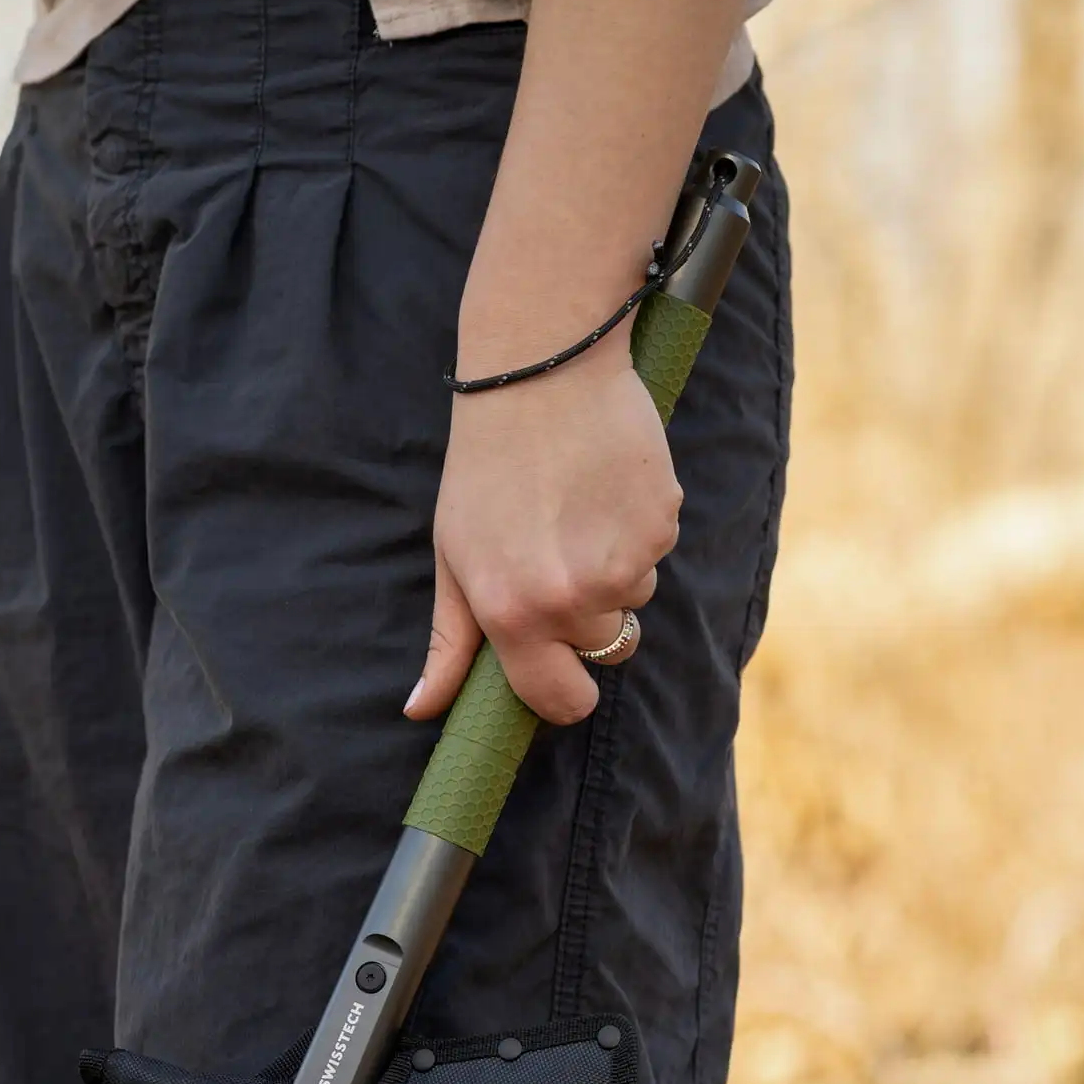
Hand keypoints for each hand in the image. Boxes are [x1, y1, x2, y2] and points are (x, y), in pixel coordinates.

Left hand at [405, 338, 678, 726]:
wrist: (540, 373)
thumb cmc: (484, 467)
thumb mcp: (452, 556)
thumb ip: (448, 642)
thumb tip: (421, 710)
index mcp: (512, 613)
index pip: (562, 702)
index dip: (566, 694)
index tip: (562, 669)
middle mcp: (571, 598)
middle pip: (604, 649)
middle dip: (588, 616)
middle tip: (557, 552)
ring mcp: (624, 562)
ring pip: (634, 597)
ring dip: (615, 569)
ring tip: (577, 509)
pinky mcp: (662, 522)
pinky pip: (657, 550)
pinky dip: (639, 528)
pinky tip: (605, 487)